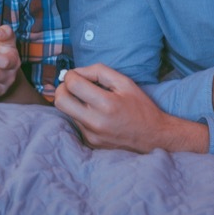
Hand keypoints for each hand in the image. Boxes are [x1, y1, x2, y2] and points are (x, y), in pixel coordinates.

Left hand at [54, 63, 208, 153]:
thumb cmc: (140, 107)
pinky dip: (81, 114)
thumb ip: (98, 71)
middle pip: (60, 101)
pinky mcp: (90, 143)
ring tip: (90, 100)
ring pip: (67, 112)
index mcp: (106, 104)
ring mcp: (91, 135)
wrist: (153, 137)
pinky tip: (96, 113)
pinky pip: (76, 123)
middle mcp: (95, 122)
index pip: (72, 84)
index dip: (71, 75)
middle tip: (74, 85)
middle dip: (62, 88)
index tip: (77, 75)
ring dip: (73, 102)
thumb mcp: (124, 82)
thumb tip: (75, 72)